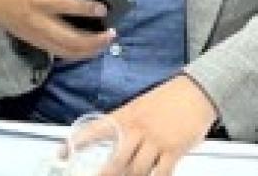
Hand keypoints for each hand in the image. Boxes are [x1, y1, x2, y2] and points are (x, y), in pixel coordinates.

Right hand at [0, 0, 115, 59]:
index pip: (68, 6)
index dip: (88, 9)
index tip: (103, 9)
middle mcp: (40, 20)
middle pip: (71, 38)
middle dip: (94, 40)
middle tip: (111, 34)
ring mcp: (38, 34)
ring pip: (66, 50)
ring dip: (88, 51)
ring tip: (104, 43)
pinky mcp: (35, 42)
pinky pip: (58, 53)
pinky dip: (75, 54)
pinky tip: (88, 49)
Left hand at [78, 74, 216, 175]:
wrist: (197, 90)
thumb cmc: (168, 99)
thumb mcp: (140, 106)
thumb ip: (126, 125)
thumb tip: (113, 145)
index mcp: (126, 116)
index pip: (96, 129)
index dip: (78, 143)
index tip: (61, 153)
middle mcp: (138, 129)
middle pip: (116, 161)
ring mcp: (156, 140)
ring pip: (136, 171)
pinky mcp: (174, 150)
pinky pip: (161, 173)